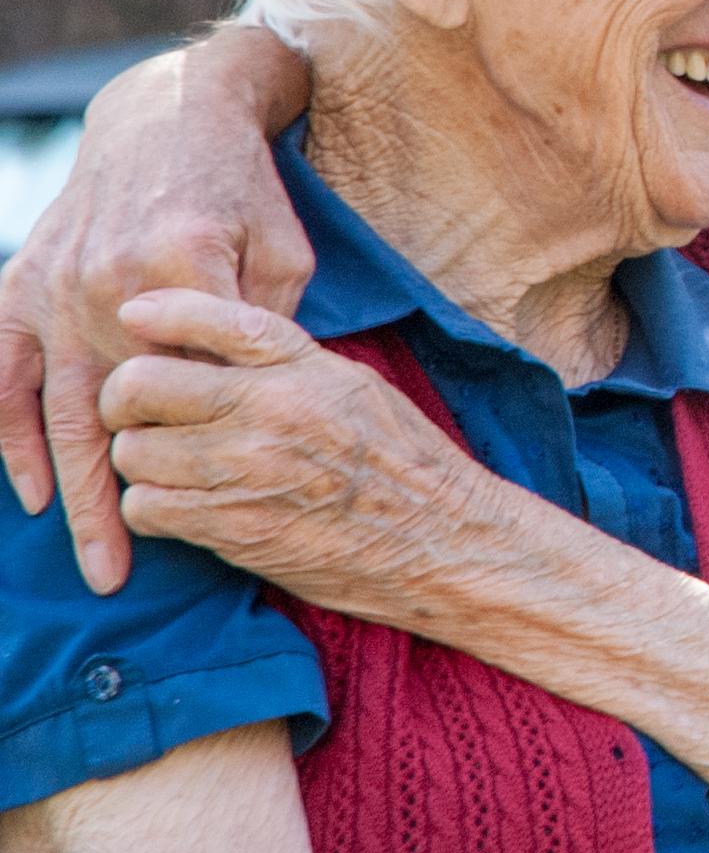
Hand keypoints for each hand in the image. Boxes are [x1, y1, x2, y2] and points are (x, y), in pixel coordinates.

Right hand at [0, 28, 312, 593]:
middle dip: (115, 506)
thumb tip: (263, 404)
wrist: (169, 118)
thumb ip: (272, 327)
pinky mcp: (23, 284)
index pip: (196, 384)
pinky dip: (8, 434)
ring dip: (67, 491)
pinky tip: (26, 491)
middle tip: (123, 578)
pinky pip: (2, 372)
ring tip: (91, 561)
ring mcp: (57, 289)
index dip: (207, 451)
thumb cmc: (242, 190)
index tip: (226, 516)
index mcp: (185, 274)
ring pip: (54, 410)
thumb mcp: (285, 247)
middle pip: (113, 419)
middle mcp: (110, 288)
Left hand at [99, 292, 505, 624]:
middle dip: (127, 399)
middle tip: (142, 413)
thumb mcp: (356, 387)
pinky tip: (183, 506)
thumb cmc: (403, 462)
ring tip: (173, 466)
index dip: (162, 311)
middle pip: (140, 385)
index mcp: (303, 367)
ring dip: (142, 460)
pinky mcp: (228, 528)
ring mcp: (243, 470)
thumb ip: (289, 364)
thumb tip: (221, 344)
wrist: (438, 541)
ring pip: (132, 450)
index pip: (214, 318)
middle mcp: (268, 410)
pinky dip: (152, 508)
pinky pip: (144, 507)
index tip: (133, 315)